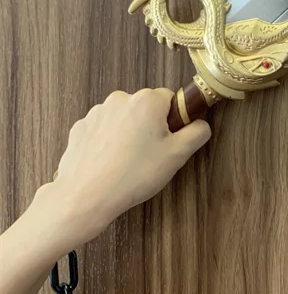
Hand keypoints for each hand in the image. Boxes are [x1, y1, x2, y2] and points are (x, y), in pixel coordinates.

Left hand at [52, 89, 210, 250]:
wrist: (86, 195)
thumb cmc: (133, 174)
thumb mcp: (178, 155)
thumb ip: (197, 133)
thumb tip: (201, 124)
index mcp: (147, 101)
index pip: (171, 98)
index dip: (175, 121)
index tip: (170, 141)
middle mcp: (120, 99)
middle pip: (146, 108)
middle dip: (151, 127)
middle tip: (152, 155)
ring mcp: (97, 113)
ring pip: (124, 119)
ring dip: (130, 134)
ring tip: (129, 163)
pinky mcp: (80, 128)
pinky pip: (104, 130)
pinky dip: (109, 142)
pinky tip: (111, 163)